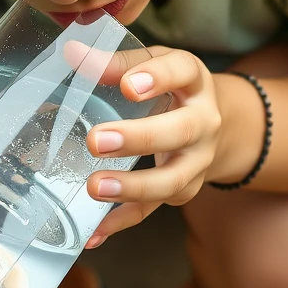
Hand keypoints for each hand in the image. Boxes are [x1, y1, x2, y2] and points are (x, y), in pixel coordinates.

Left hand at [82, 47, 222, 244]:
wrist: (215, 122)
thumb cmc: (172, 87)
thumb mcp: (152, 63)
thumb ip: (116, 61)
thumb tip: (72, 53)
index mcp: (193, 81)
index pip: (180, 72)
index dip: (156, 78)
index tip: (128, 87)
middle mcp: (203, 123)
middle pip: (179, 132)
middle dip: (138, 138)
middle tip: (96, 140)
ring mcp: (196, 161)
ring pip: (172, 180)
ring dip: (133, 187)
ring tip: (95, 186)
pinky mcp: (182, 190)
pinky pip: (152, 210)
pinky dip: (122, 222)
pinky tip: (93, 234)